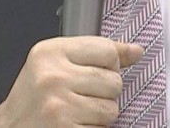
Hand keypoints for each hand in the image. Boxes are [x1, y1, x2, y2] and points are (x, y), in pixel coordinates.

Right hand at [0, 36, 143, 127]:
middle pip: (113, 81)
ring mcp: (59, 107)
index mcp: (50, 52)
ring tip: (78, 112)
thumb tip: (136, 51)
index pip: (107, 50)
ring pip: (112, 109)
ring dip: (101, 115)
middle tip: (82, 97)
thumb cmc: (33, 98)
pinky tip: (76, 125)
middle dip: (105, 93)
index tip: (97, 71)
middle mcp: (53, 77)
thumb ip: (95, 53)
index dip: (109, 64)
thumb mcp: (55, 63)